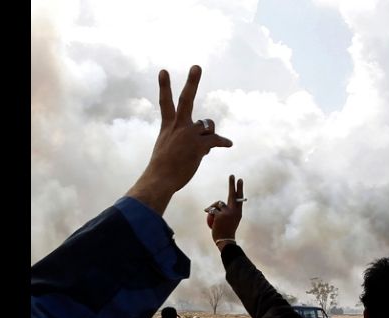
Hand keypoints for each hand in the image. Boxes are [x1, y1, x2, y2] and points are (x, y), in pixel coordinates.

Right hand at [126, 65, 232, 214]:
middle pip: (186, 99)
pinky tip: (228, 144)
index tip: (164, 70)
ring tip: (206, 143)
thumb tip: (207, 144)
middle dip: (192, 82)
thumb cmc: (162, 168)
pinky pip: (216, 140)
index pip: (165, 102)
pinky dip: (223, 142)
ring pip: (207, 125)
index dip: (164, 86)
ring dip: (210, 132)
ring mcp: (189, 134)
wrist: (160, 179)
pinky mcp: (199, 146)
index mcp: (167, 126)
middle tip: (197, 66)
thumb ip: (184, 141)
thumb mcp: (166, 149)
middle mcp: (178, 126)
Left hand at [205, 175, 243, 248]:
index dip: (239, 188)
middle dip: (232, 184)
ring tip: (214, 215)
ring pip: (218, 203)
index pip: (239, 197)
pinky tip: (209, 216)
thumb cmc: (226, 230)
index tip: (239, 179)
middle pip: (232, 194)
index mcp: (239, 212)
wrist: (224, 240)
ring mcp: (228, 212)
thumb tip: (221, 203)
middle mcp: (235, 211)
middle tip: (232, 175)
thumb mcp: (230, 220)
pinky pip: (212, 209)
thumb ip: (227, 211)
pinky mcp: (220, 215)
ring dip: (214, 206)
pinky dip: (209, 212)